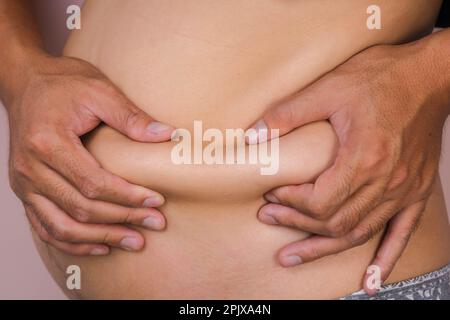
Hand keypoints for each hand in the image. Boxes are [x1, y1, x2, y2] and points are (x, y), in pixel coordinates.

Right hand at [6, 54, 174, 255]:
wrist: (26, 82)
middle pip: (81, 208)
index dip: (128, 196)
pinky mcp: (25, 191)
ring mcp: (24, 184)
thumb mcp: (99, 90)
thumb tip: (169, 135)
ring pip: (63, 226)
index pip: (93, 182)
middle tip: (155, 223)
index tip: (157, 200)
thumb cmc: (62, 84)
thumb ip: (131, 117)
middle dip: (123, 219)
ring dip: (101, 238)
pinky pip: (46, 228)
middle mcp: (31, 168)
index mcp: (48, 142)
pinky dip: (73, 243)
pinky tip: (99, 247)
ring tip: (134, 241)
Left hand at [250, 38, 449, 291]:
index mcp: (363, 158)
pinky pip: (401, 233)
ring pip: (359, 233)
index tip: (271, 193)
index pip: (319, 201)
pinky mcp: (416, 190)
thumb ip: (287, 114)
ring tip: (294, 256)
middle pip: (334, 221)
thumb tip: (251, 137)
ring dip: (323, 247)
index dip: (289, 203)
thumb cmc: (380, 78)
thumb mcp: (328, 88)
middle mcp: (386, 181)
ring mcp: (403, 190)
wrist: (429, 76)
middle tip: (269, 219)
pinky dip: (384, 258)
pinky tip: (371, 280)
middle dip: (296, 224)